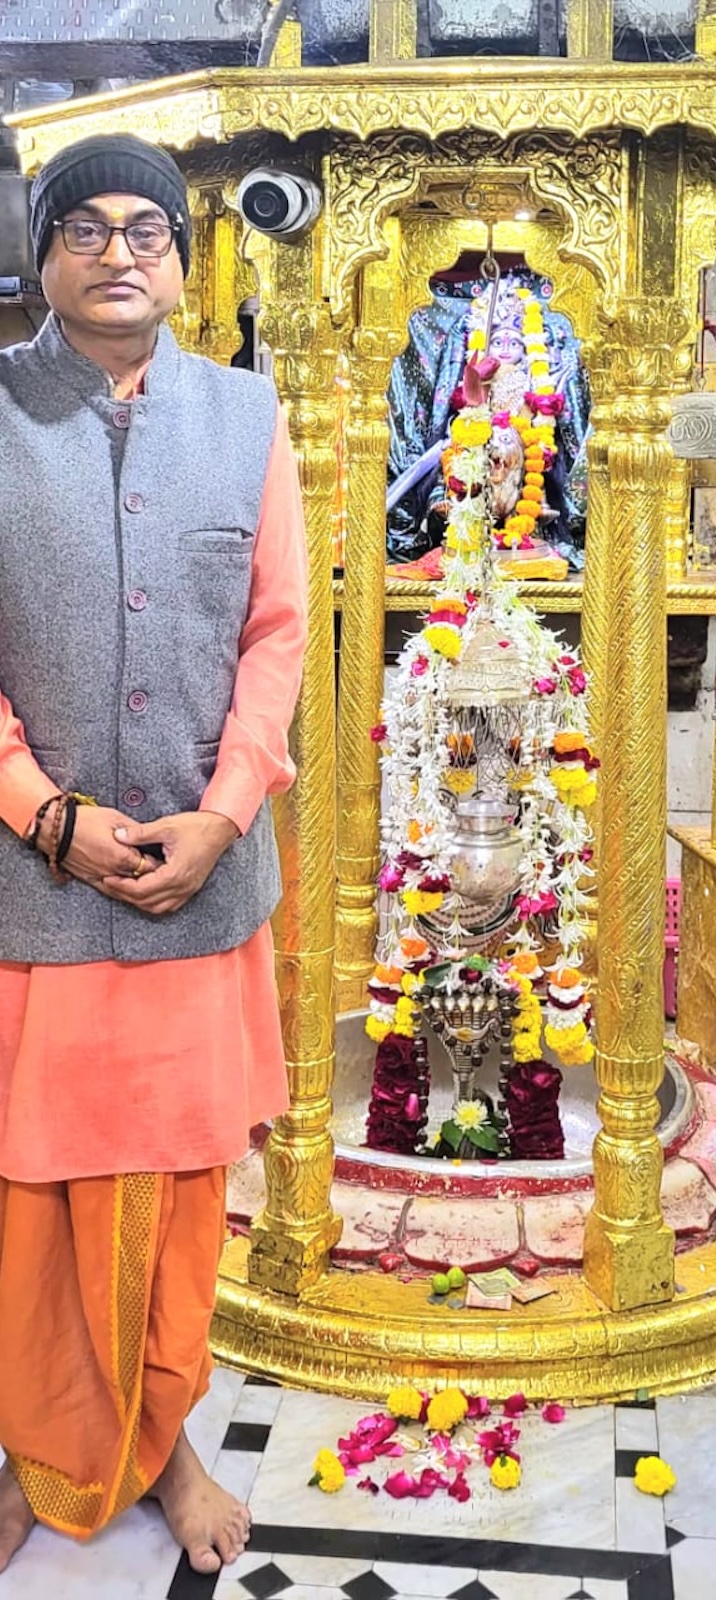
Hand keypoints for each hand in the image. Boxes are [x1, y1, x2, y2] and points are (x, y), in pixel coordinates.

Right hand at [38, 802, 153, 885]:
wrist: (57, 829)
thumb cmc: (85, 820)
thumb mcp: (115, 818)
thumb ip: (134, 831)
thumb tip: (148, 837)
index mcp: (122, 856)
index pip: (150, 867)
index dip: (159, 864)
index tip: (165, 860)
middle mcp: (113, 871)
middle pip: (140, 880)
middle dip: (151, 876)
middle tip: (160, 872)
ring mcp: (101, 878)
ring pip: (126, 890)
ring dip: (137, 886)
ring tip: (147, 880)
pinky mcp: (90, 880)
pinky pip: (110, 891)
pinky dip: (121, 890)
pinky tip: (128, 887)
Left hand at [103, 811, 238, 915]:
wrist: (220, 828)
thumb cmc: (196, 826)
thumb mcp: (165, 826)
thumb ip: (140, 833)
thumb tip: (118, 836)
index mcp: (175, 874)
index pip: (141, 890)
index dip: (122, 886)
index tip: (108, 878)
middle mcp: (182, 887)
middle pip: (147, 902)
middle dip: (126, 895)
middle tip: (110, 885)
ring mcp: (188, 890)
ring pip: (158, 907)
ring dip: (139, 901)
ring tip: (124, 889)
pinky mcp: (191, 888)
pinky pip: (169, 905)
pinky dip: (153, 902)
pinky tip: (144, 892)